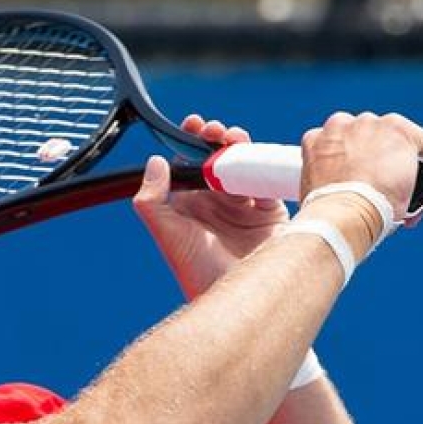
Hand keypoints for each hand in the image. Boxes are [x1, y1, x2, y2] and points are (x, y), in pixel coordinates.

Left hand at [133, 115, 289, 298]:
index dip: (192, 140)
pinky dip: (264, 168)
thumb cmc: (197, 271)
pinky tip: (257, 162)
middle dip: (219, 139)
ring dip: (241, 149)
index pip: (189, 164)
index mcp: (189, 205)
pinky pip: (268, 181)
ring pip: (243, 166)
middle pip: (219, 159)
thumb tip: (154, 162)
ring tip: (237, 140)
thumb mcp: (168, 233)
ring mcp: (243, 207)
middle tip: (219, 130)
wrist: (239, 300)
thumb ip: (153, 200)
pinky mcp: (270, 213)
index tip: (194, 123)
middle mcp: (215, 203)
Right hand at [300, 111, 422, 231]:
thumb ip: (332, 184)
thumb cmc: (327, 216)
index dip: (358, 174)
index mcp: (319, 138)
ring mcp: (374, 125)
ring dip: (410, 178)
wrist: (340, 215)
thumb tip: (346, 199)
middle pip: (375, 147)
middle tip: (388, 204)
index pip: (345, 150)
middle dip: (384, 174)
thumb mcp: (317, 194)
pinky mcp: (404, 133)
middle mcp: (345, 124)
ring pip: (402, 149)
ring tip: (410, 210)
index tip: (364, 196)